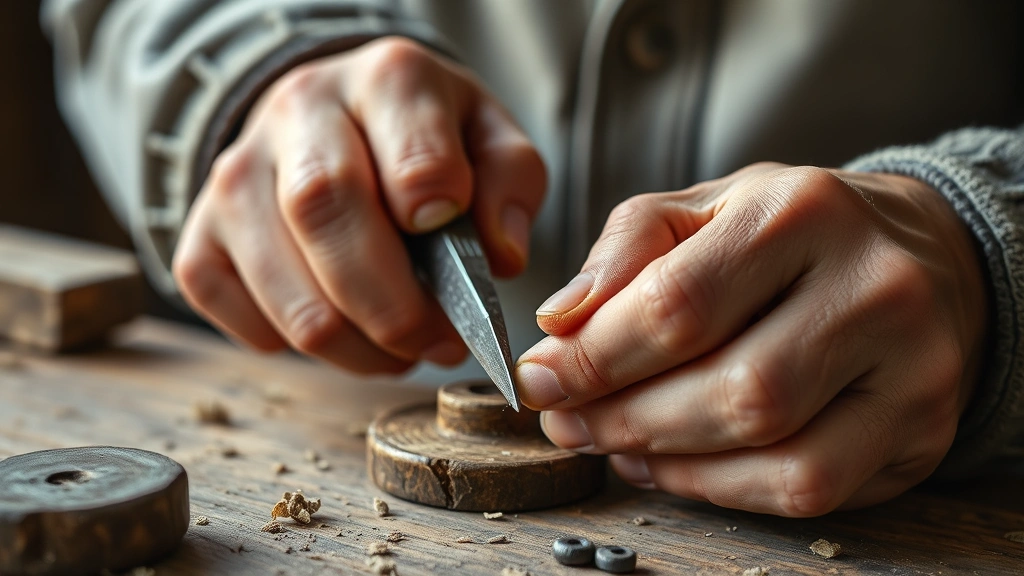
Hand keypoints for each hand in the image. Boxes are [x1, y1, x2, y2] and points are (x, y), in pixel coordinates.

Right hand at [172, 37, 545, 372]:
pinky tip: (337, 326)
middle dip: (398, 313)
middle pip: (331, 221)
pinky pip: (242, 320)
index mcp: (386, 80)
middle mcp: (298, 114)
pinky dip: (297, 347)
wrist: (334, 118)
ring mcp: (236, 176)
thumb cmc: (423, 138)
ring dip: (359, 350)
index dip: (440, 228)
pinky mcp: (200, 235)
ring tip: (399, 347)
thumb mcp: (489, 138)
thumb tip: (500, 258)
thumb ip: (510, 185)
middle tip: (439, 344)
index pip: (414, 161)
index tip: (467, 270)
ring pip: (292, 299)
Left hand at [516, 163, 986, 515]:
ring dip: (667, 460)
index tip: (538, 379)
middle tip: (568, 422)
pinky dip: (721, 489)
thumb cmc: (790, 236)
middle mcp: (871, 282)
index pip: (677, 302)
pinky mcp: (922, 428)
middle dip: (624, 417)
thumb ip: (626, 251)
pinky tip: (676, 467)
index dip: (592, 358)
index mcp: (800, 209)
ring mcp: (912, 362)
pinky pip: (807, 487)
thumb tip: (558, 323)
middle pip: (727, 385)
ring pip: (769, 445)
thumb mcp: (703, 208)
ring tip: (615, 443)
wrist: (919, 256)